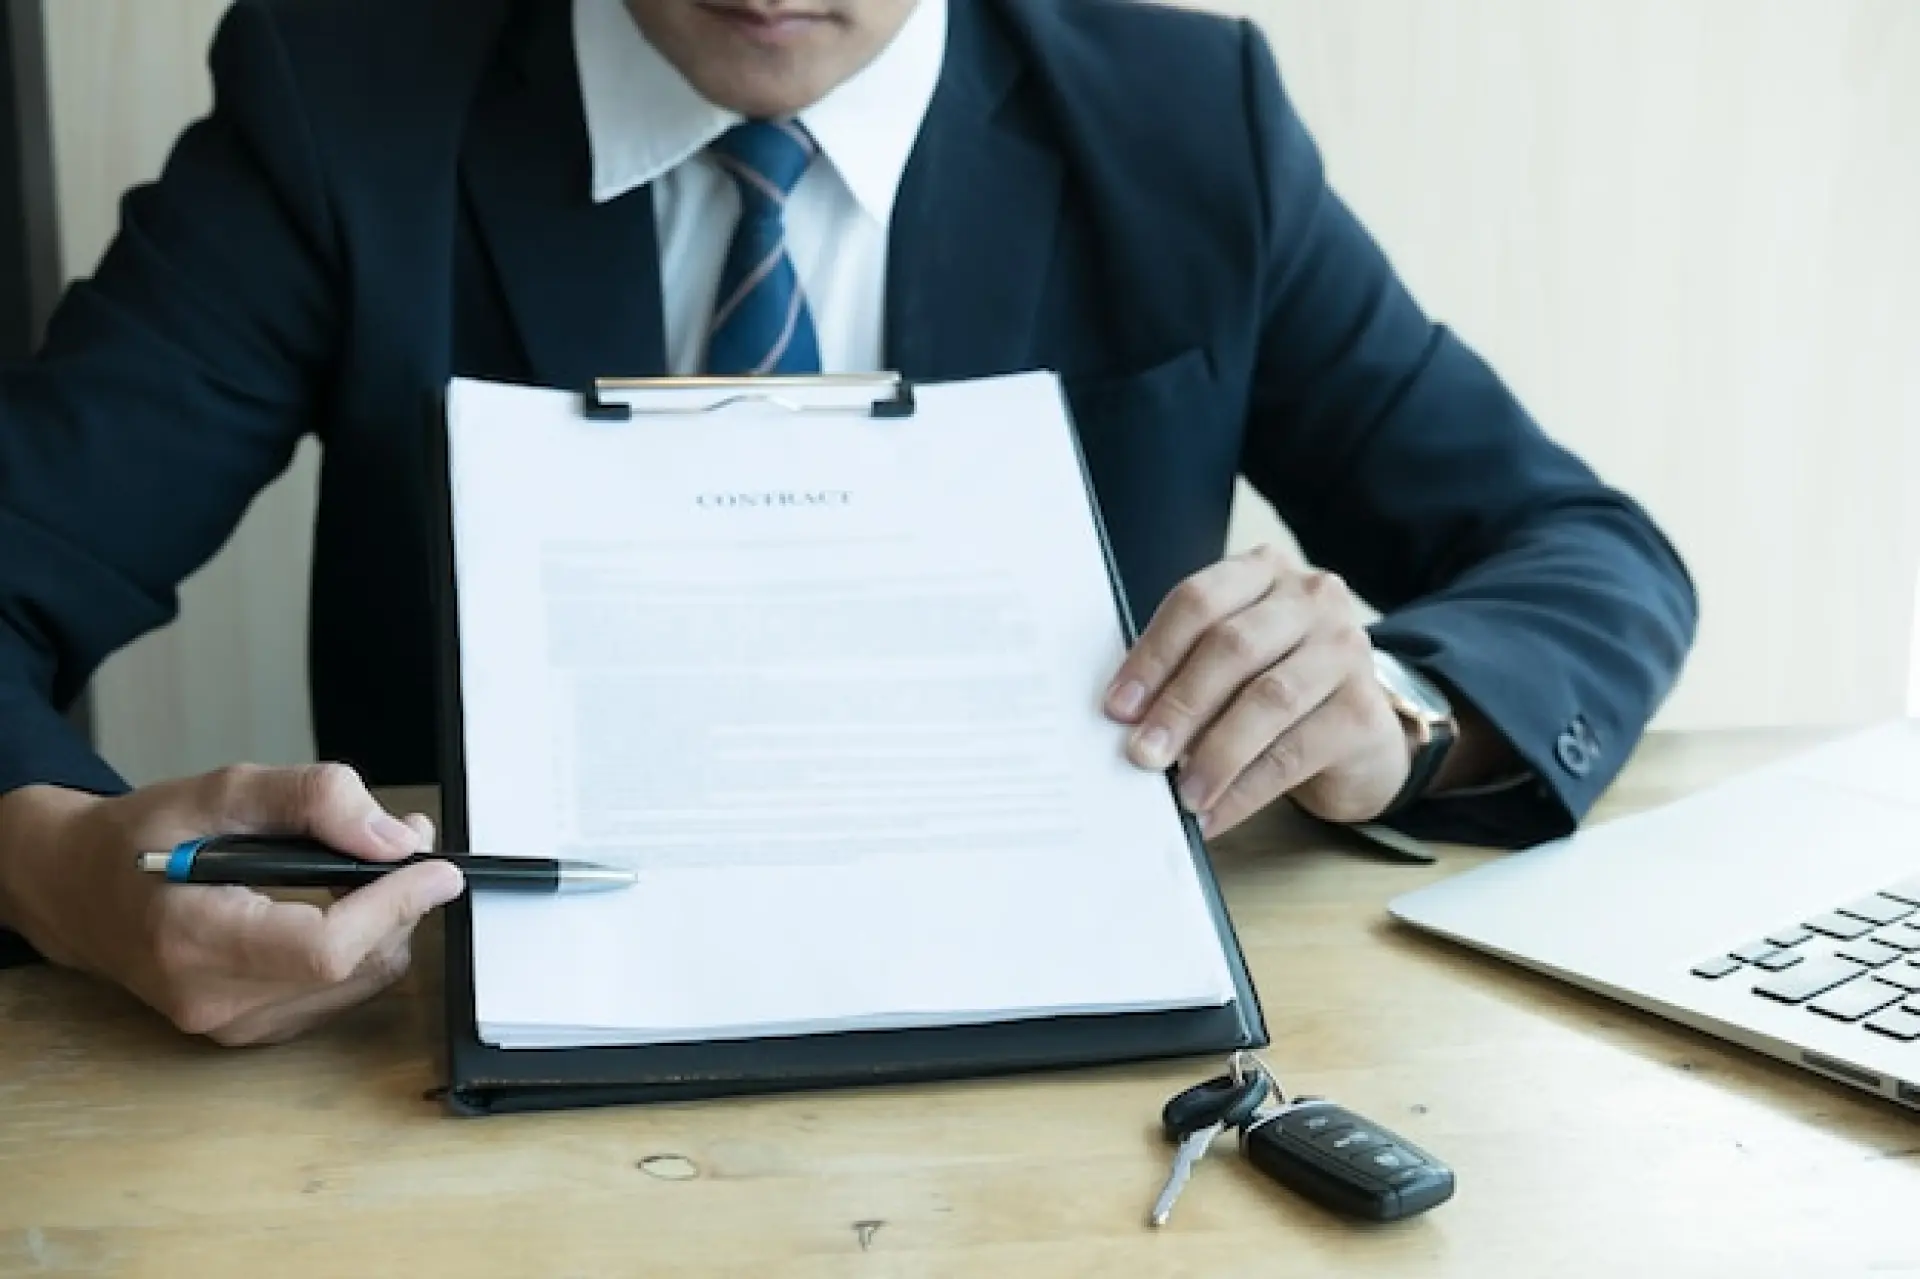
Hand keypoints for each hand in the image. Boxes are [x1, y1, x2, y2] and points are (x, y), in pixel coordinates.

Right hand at [0, 763, 463, 1044]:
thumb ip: (310, 799)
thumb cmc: (143, 839)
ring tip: (365, 867)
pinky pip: (339, 993)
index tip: (436, 866)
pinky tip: (338, 906)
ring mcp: (232, 1027)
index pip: (327, 947)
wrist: (81, 891)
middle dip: (398, 903)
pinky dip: (359, 948)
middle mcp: (213, 1000)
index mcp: (195, 941)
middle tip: (404, 843)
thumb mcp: (221, 790)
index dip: (394, 905)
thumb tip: (391, 836)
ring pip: (358, 983)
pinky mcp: (250, 1031)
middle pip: (355, 966)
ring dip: (384, 924)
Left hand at [1104, 545, 1410, 834]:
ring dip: (1214, 753)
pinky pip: (1293, 754)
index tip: (1117, 707)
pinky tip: (1215, 814)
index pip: (1198, 601)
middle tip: (1142, 754)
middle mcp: (1312, 599)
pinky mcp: (1364, 712)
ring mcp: (1345, 650)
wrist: (1356, 733)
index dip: (1153, 655)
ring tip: (1181, 794)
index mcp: (1263, 571)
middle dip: (1180, 705)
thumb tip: (1129, 723)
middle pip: (1233, 646)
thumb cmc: (1273, 687)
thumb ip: (1184, 672)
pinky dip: (1245, 791)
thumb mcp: (1230, 663)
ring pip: (1269, 699)